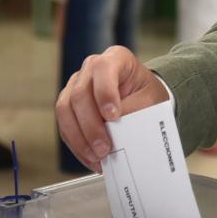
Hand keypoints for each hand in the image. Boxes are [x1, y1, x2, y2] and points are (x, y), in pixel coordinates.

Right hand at [55, 45, 169, 172]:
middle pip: (79, 94)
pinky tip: (91, 159)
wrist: (143, 99)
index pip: (103, 69)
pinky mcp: (70, 105)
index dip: (105, 93)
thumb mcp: (151, 100)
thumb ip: (135, 112)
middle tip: (105, 148)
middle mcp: (91, 68)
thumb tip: (117, 133)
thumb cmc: (147, 95)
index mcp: (116, 58)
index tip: (114, 116)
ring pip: (65, 110)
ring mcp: (77, 85)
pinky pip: (65, 126)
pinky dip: (77, 145)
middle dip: (91, 126)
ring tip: (97, 158)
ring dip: (79, 138)